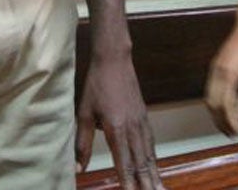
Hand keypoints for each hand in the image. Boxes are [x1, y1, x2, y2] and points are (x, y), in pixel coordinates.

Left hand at [75, 54, 163, 189]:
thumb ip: (82, 143)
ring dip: (154, 174)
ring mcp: (141, 122)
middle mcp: (133, 128)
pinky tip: (154, 166)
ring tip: (159, 189)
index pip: (124, 162)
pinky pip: (150, 143)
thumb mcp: (83, 114)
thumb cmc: (97, 85)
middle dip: (148, 183)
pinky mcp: (144, 116)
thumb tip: (78, 168)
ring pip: (149, 154)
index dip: (129, 182)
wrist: (114, 60)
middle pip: (142, 162)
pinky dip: (154, 158)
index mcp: (117, 128)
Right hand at [204, 25, 237, 135]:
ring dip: (216, 114)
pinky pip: (210, 91)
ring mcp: (213, 70)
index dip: (231, 122)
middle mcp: (216, 74)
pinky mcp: (214, 68)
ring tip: (228, 125)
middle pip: (213, 106)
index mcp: (228, 76)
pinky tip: (225, 109)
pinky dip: (215, 104)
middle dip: (221, 122)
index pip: (225, 107)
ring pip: (208, 99)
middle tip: (232, 133)